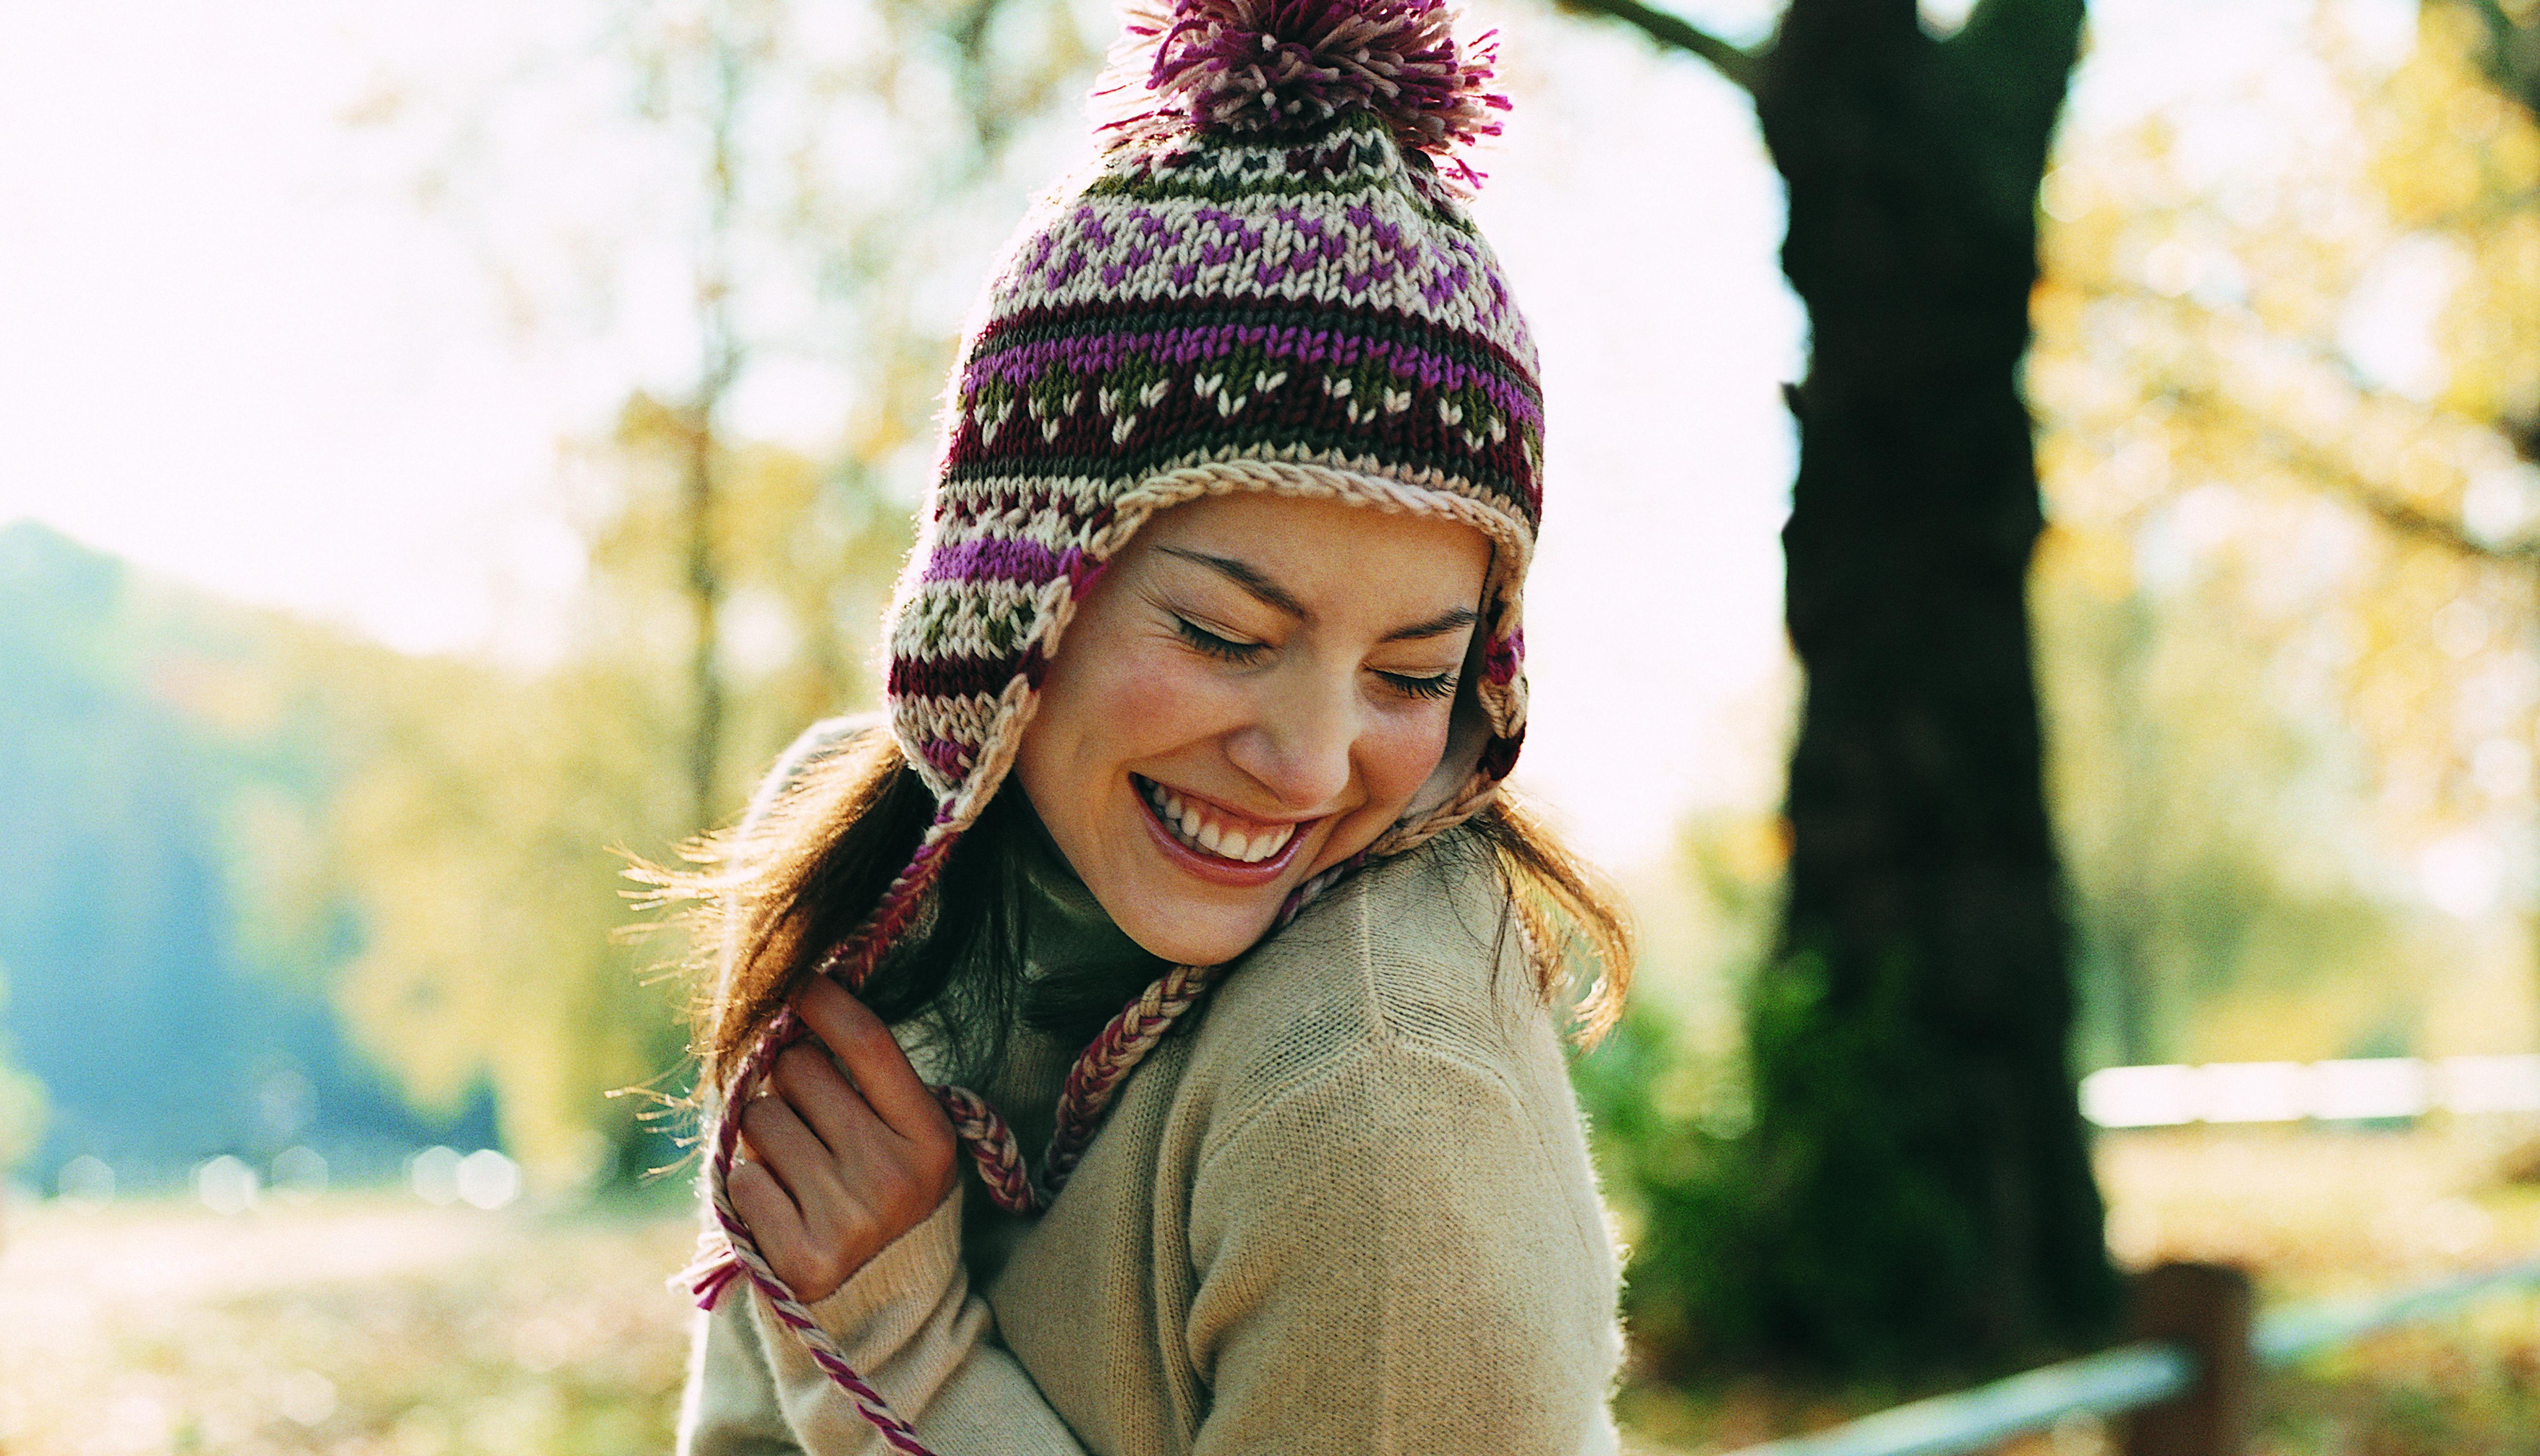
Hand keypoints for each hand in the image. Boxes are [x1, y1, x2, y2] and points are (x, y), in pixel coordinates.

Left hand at [729, 976, 957, 1301]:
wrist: (887, 1310)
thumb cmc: (884, 1198)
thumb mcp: (905, 1141)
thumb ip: (864, 1082)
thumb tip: (800, 998)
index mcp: (930, 1138)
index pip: (867, 1041)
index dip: (824, 1000)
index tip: (799, 984)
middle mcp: (893, 1176)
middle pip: (800, 1069)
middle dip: (789, 1079)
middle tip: (807, 1114)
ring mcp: (847, 1220)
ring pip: (761, 1119)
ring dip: (766, 1133)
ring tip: (797, 1166)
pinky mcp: (799, 1260)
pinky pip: (742, 1179)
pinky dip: (751, 1185)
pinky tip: (782, 1205)